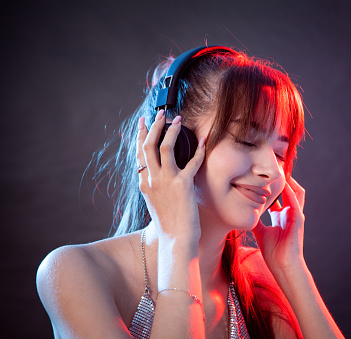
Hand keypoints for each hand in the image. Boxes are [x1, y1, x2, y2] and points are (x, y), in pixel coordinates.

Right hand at [137, 111, 205, 239]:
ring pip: (164, 147)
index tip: (143, 123)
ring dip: (171, 131)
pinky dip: (199, 150)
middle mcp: (152, 180)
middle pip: (148, 146)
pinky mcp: (183, 185)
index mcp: (144, 184)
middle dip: (154, 126)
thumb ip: (153, 186)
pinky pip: (192, 162)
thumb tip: (156, 175)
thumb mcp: (154, 203)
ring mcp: (166, 181)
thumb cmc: (168, 224)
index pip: (139, 154)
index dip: (141, 136)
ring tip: (177, 120)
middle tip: (160, 114)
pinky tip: (203, 141)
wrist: (175, 240)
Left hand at [253, 176, 305, 272]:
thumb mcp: (260, 232)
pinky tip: (282, 182)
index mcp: (282, 216)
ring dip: (289, 181)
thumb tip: (245, 212)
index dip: (273, 186)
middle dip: (284, 179)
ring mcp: (296, 215)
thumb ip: (255, 221)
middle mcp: (290, 213)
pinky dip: (289, 190)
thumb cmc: (273, 252)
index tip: (263, 177)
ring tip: (281, 169)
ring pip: (296, 191)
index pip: (280, 196)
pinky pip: (295, 200)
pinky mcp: (298, 218)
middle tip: (274, 168)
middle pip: (290, 190)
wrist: (283, 266)